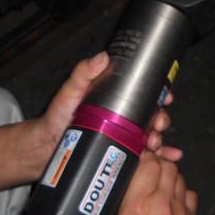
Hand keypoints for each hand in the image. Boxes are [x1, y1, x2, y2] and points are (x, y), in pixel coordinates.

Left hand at [22, 52, 181, 180]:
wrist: (43, 150)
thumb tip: (102, 57)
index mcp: (115, 100)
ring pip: (152, 134)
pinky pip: (146, 155)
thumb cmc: (55, 118)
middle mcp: (123, 117)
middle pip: (152, 114)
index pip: (144, 93)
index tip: (166, 96)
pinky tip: (170, 157)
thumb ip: (82, 73)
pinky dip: (162, 155)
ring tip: (155, 144)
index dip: (159, 93)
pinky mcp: (121, 153)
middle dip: (161, 118)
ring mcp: (123, 136)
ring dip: (161, 138)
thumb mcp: (70, 92)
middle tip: (158, 123)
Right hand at [96, 150, 197, 214]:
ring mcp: (179, 214)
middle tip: (146, 169)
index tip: (137, 158)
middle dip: (156, 163)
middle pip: (167, 166)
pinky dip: (181, 192)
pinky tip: (171, 199)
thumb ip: (112, 203)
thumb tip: (116, 181)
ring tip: (157, 183)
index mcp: (138, 206)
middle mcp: (162, 206)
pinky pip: (190, 195)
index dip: (142, 156)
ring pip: (180, 177)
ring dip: (168, 176)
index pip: (148, 163)